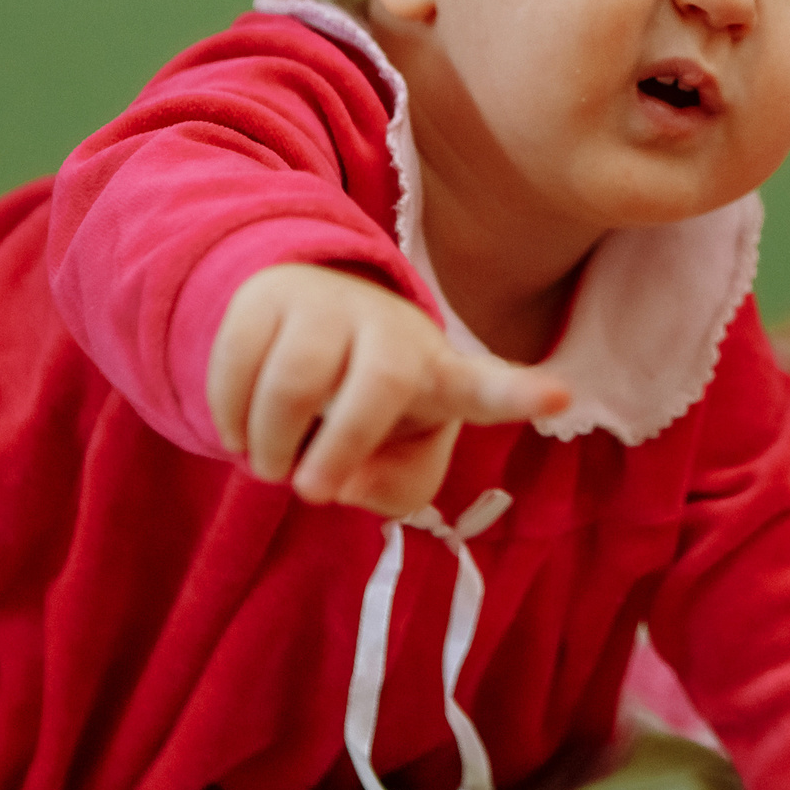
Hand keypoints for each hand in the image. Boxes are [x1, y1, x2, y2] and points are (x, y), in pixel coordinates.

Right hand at [207, 265, 569, 517]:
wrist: (302, 317)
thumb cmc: (373, 408)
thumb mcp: (400, 460)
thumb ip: (393, 490)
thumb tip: (342, 484)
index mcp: (441, 374)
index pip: (487, 385)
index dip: (520, 395)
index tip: (559, 396)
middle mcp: (390, 331)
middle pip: (376, 386)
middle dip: (340, 447)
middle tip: (309, 492)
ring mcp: (328, 306)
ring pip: (292, 382)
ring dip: (270, 446)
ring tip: (269, 465)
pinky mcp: (268, 297)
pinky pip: (237, 365)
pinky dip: (229, 418)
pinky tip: (240, 433)